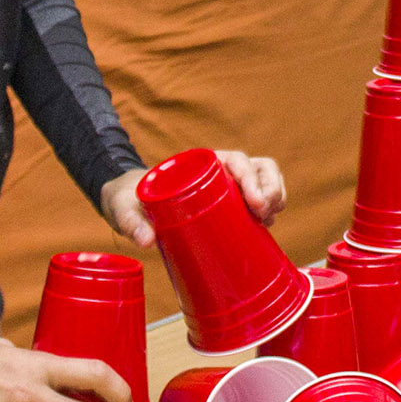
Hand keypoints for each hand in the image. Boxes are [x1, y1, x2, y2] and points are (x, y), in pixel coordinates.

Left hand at [103, 151, 285, 244]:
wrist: (130, 205)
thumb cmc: (130, 200)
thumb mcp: (125, 208)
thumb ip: (132, 222)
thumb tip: (146, 241)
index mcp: (200, 164)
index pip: (236, 160)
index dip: (250, 177)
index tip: (253, 201)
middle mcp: (219, 172)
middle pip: (259, 168)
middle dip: (270, 189)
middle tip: (264, 215)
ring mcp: (227, 187)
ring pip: (264, 181)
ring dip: (275, 196)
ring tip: (269, 220)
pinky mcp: (229, 204)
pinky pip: (259, 199)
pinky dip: (271, 207)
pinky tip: (268, 224)